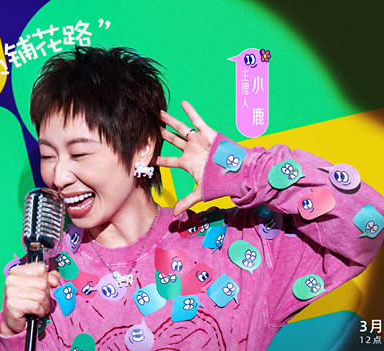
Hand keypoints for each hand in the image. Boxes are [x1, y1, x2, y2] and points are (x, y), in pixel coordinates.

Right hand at [0, 263, 60, 335]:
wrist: (13, 320)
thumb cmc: (26, 301)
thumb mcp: (37, 286)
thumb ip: (48, 278)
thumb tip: (54, 279)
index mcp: (17, 270)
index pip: (41, 268)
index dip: (47, 279)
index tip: (44, 287)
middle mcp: (12, 279)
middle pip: (43, 283)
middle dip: (46, 294)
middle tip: (41, 300)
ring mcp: (11, 291)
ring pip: (41, 295)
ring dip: (44, 304)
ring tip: (39, 307)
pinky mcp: (13, 304)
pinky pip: (37, 306)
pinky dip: (40, 311)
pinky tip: (35, 312)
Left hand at [157, 101, 217, 215]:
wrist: (235, 172)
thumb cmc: (219, 181)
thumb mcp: (201, 192)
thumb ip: (187, 201)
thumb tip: (174, 213)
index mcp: (187, 163)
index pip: (169, 161)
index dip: (158, 159)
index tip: (148, 156)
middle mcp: (190, 150)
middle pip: (172, 141)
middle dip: (161, 135)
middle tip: (150, 128)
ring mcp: (198, 141)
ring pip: (180, 129)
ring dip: (170, 121)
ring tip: (158, 113)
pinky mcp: (207, 133)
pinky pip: (197, 120)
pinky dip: (190, 112)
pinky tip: (182, 103)